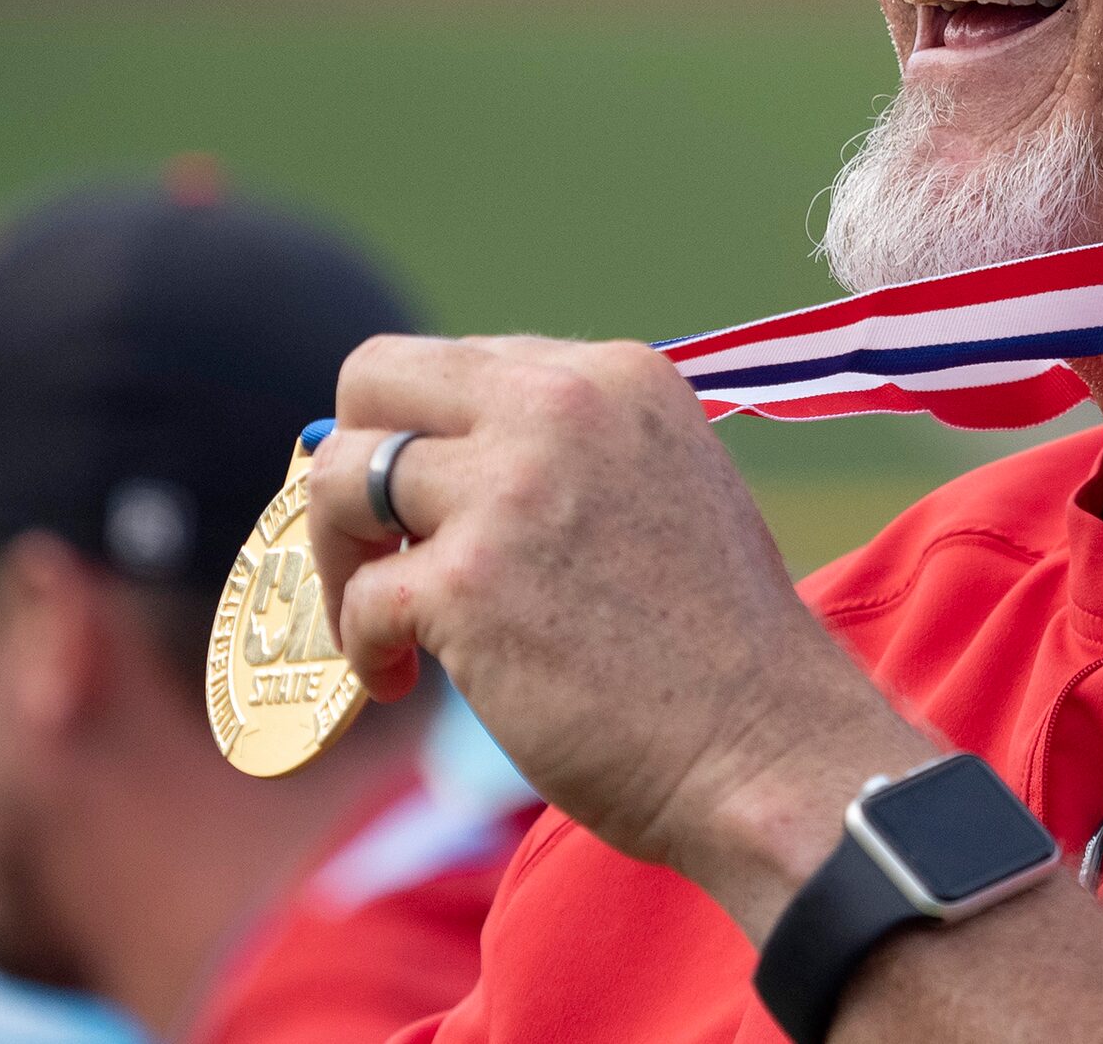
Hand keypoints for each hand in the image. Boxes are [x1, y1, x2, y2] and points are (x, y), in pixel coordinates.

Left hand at [307, 335, 931, 913]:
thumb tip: (422, 462)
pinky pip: (357, 592)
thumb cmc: (719, 641)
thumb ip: (563, 453)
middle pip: (375, 374)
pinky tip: (403, 680)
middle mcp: (563, 404)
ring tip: (380, 621)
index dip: (425, 435)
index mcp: (619, 375)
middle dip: (351, 458)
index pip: (459, 361)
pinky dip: (362, 646)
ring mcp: (510, 488)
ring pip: (338, 475)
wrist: (764, 742)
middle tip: (375, 543)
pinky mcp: (467, 582)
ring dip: (338, 554)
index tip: (427, 508)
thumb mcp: (664, 485)